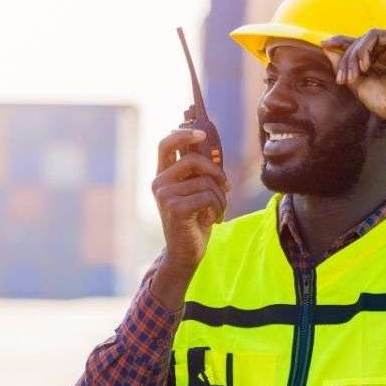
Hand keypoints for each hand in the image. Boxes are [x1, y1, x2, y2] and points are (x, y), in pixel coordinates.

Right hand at [152, 129, 229, 276]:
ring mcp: (164, 195)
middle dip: (216, 172)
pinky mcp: (174, 208)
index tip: (201, 134)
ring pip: (205, 182)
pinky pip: (207, 196)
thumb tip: (211, 150)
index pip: (166, 144)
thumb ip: (199, 172)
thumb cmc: (195, 220)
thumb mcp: (196, 192)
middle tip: (226, 186)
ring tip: (216, 211)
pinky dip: (217, 208)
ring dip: (220, 198)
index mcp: (163, 174)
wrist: (186, 252)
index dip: (182, 134)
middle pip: (192, 160)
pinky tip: (211, 220)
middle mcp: (159, 182)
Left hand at [322, 30, 385, 132]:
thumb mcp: (356, 83)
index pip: (356, 46)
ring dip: (353, 56)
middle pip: (357, 43)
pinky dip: (364, 49)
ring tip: (353, 75)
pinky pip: (374, 35)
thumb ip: (343, 66)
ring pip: (364, 38)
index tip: (324, 45)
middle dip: (345, 59)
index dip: (340, 43)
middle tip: (343, 78)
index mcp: (378, 60)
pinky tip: (364, 66)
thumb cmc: (384, 101)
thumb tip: (326, 48)